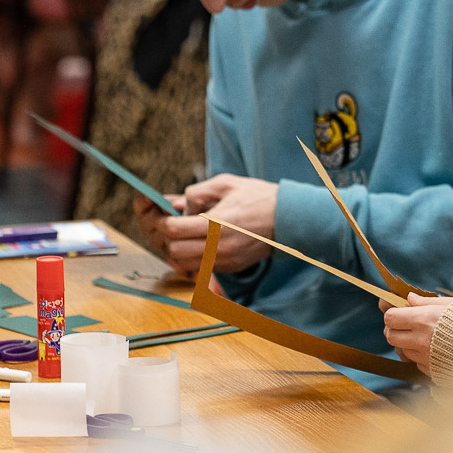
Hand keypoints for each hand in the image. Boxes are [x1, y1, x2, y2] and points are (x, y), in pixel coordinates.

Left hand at [136, 175, 275, 274]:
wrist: (289, 218)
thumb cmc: (259, 197)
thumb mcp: (226, 183)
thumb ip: (197, 192)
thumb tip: (178, 206)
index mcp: (217, 223)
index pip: (174, 230)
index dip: (163, 222)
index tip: (164, 215)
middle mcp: (219, 246)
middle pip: (175, 251)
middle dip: (167, 238)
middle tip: (169, 226)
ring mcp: (226, 260)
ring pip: (185, 264)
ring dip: (177, 252)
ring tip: (182, 237)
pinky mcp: (231, 267)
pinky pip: (201, 269)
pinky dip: (192, 259)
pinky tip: (197, 245)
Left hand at [382, 293, 450, 368]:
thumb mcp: (450, 304)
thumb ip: (427, 302)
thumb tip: (410, 298)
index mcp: (423, 320)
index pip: (390, 318)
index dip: (393, 314)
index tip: (401, 312)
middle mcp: (421, 340)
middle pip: (391, 336)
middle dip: (395, 329)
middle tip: (407, 325)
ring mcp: (426, 357)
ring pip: (403, 351)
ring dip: (408, 344)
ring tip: (425, 336)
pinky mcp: (432, 370)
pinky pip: (417, 363)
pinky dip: (421, 356)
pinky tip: (434, 348)